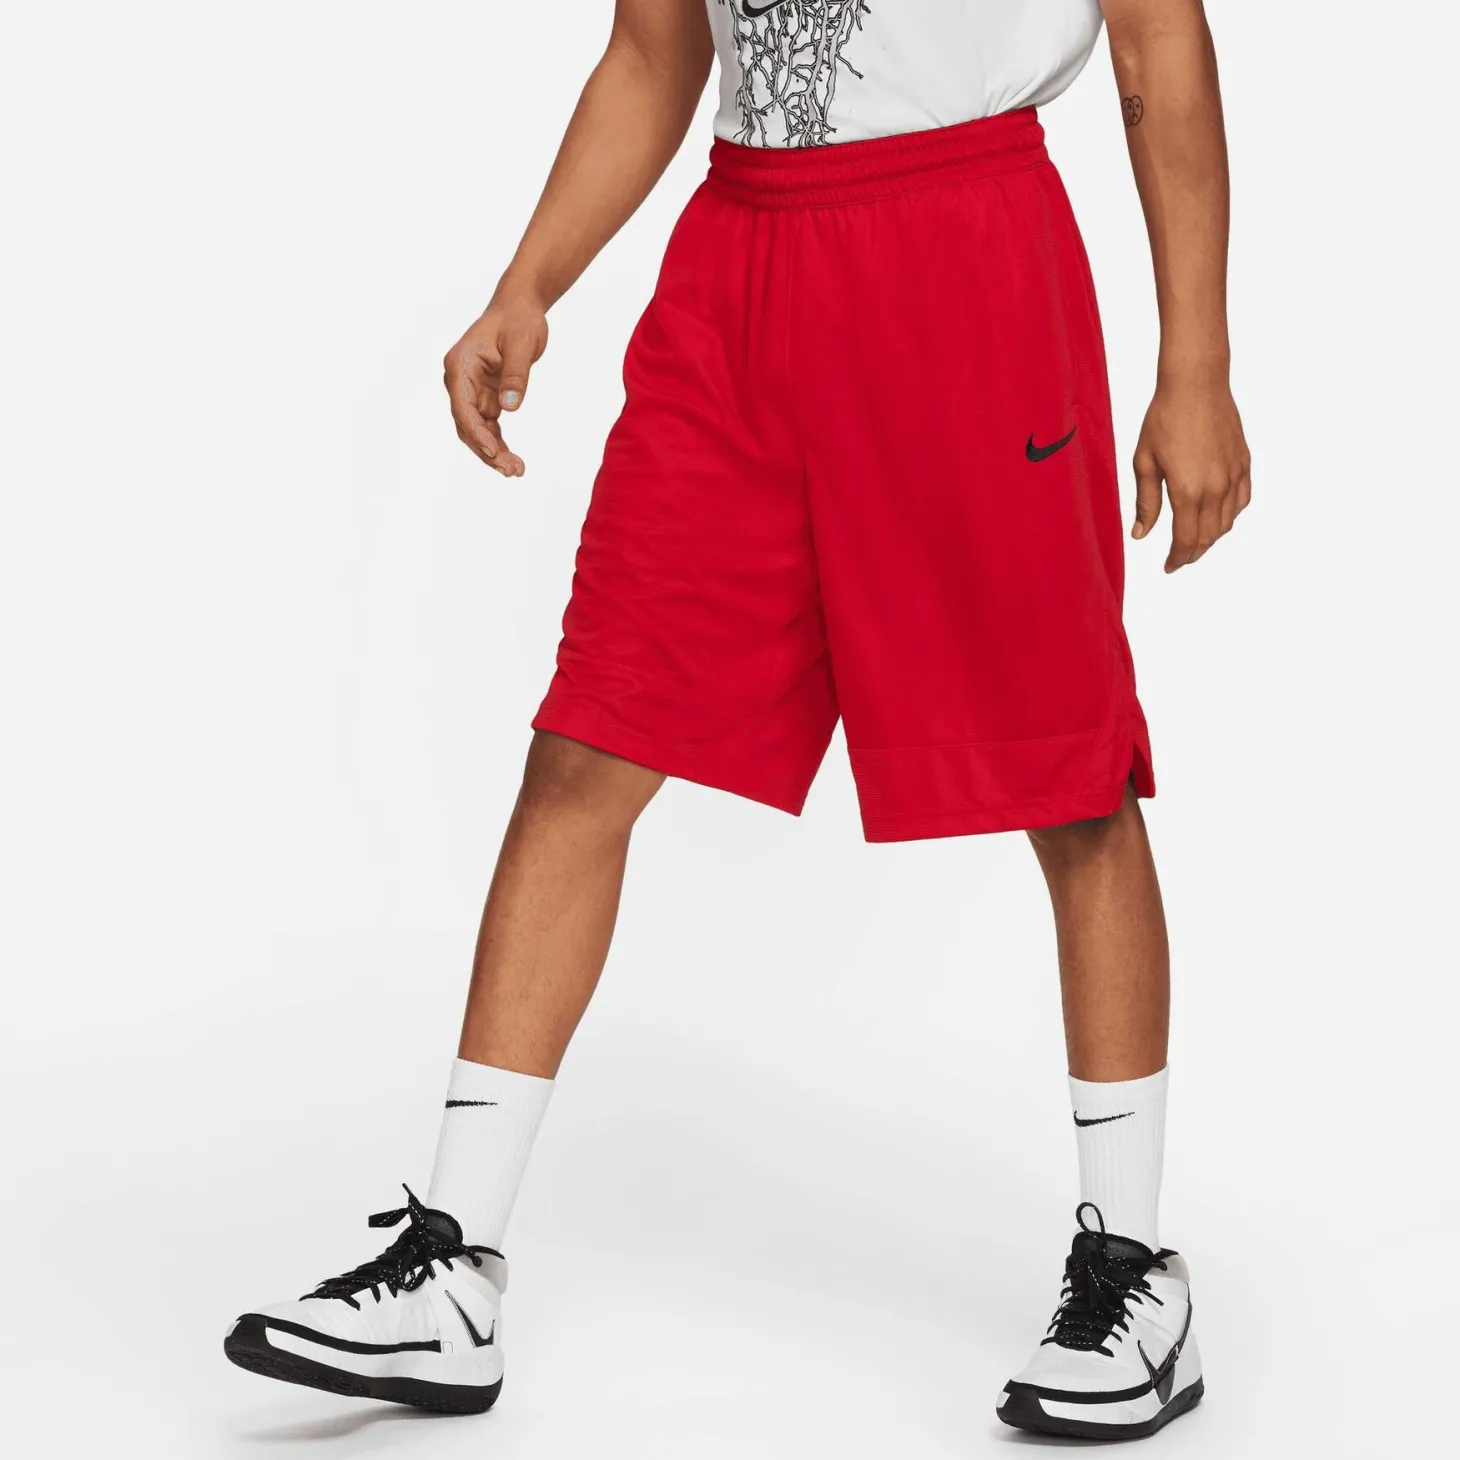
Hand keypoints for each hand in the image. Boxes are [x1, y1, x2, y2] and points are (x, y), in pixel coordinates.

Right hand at [443, 294, 548, 477]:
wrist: (520, 307)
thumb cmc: (519, 320)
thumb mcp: (522, 344)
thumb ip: (515, 375)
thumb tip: (510, 408)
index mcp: (459, 366)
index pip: (462, 407)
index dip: (476, 432)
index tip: (492, 451)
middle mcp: (460, 381)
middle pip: (467, 425)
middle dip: (487, 450)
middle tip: (512, 471)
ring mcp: (471, 391)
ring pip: (477, 430)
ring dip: (493, 452)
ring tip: (516, 471)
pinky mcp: (485, 396)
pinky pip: (488, 426)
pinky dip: (499, 443)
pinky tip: (513, 460)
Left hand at [1131, 375, 1250, 571]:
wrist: (1196, 384)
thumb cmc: (1164, 418)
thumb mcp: (1144, 462)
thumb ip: (1146, 502)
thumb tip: (1141, 535)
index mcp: (1188, 490)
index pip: (1186, 540)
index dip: (1177, 559)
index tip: (1169, 567)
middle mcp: (1216, 487)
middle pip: (1207, 536)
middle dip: (1192, 553)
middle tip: (1179, 559)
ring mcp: (1234, 475)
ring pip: (1227, 523)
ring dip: (1210, 538)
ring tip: (1194, 542)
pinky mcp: (1244, 463)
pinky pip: (1242, 501)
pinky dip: (1229, 517)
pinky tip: (1216, 518)